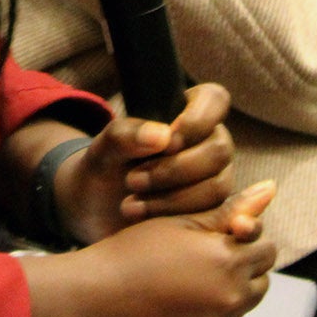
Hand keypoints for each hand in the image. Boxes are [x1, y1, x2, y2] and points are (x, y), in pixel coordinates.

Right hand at [21, 182, 277, 316]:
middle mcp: (232, 299)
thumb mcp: (178, 223)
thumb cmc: (131, 254)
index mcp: (229, 260)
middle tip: (201, 261)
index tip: (216, 237)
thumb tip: (270, 189)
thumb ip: (228, 211)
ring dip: (225, 295)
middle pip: (260, 280)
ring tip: (184, 285)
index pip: (265, 247)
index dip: (242, 238)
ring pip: (241, 308)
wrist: (90, 305)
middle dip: (241, 268)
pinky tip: (172, 312)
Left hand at [53, 82, 236, 243]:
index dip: (196, 121)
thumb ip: (125, 135)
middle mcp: (209, 142)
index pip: (215, 99)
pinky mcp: (210, 210)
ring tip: (130, 203)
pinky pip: (210, 215)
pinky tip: (140, 217)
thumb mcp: (102, 149)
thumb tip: (162, 136)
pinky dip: (173, 216)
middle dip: (175, 169)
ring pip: (217, 186)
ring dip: (173, 198)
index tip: (165, 143)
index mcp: (189, 111)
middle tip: (132, 179)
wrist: (97, 208)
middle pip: (219, 150)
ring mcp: (214, 176)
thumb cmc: (105, 166)